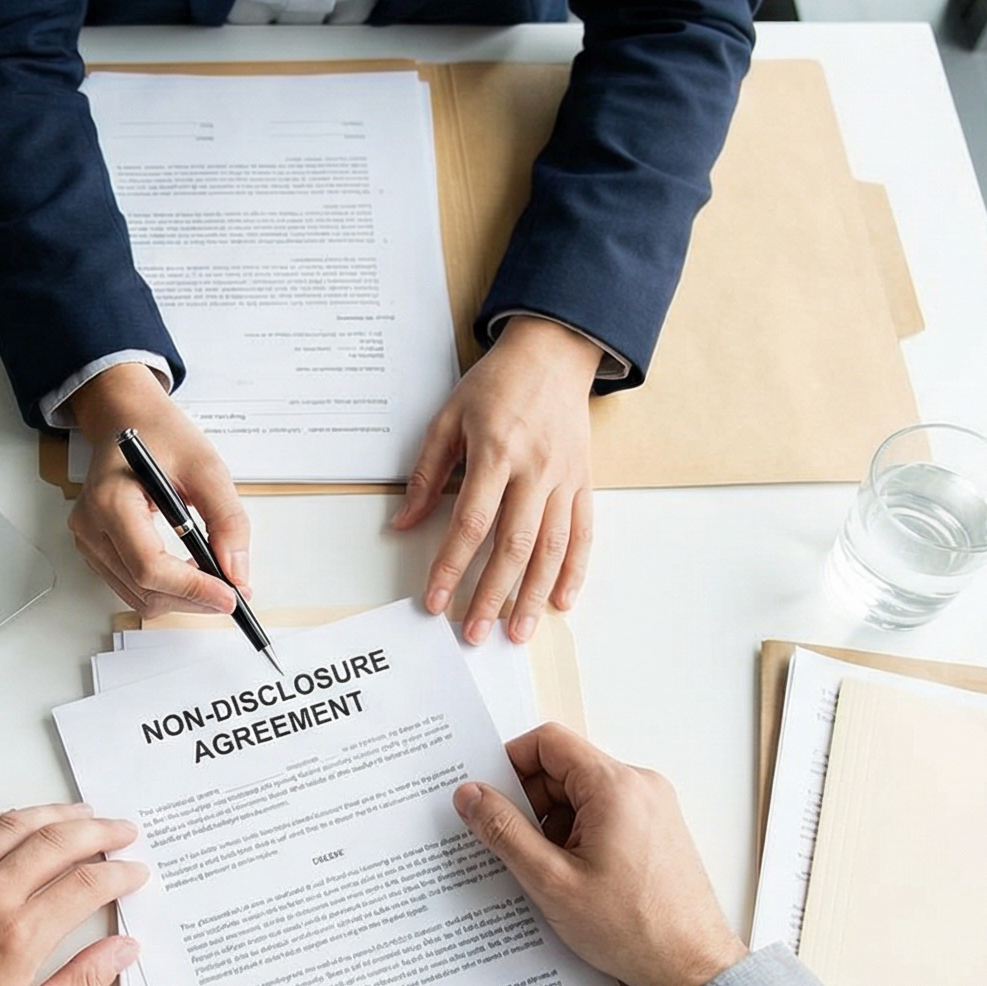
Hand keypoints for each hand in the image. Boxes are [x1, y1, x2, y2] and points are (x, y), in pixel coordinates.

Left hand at [0, 804, 145, 985]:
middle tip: (121, 831)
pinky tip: (14, 822)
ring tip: (79, 814)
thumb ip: (81, 985)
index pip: (84, 886)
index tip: (134, 873)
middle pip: (53, 842)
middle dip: (96, 832)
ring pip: (9, 827)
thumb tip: (122, 951)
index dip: (118, 875)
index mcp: (16, 938)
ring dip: (51, 814)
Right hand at [67, 363, 252, 618]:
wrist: (127, 420)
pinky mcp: (94, 550)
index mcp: (111, 500)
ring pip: (138, 597)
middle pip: (144, 589)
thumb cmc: (160, 435)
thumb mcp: (206, 467)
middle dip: (193, 598)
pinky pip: (130, 587)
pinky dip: (165, 590)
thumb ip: (226, 519)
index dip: (192, 588)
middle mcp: (90, 526)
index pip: (149, 565)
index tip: (230, 594)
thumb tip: (236, 571)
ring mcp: (88, 541)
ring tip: (215, 582)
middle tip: (233, 591)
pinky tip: (190, 575)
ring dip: (181, 599)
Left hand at [395, 316, 599, 644]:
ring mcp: (564, 478)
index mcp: (497, 452)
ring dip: (533, 595)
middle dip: (493, 594)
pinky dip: (574, 570)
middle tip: (474, 633)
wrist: (553, 352)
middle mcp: (536, 469)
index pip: (472, 522)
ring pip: (551, 547)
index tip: (436, 599)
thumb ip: (426, 474)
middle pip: (514, 544)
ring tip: (517, 632)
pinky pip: (582, 532)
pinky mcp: (584, 481)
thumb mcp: (449, 418)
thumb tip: (403, 522)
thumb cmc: (497, 384)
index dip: (452, 565)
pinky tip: (561, 601)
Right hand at [451, 724, 742, 985]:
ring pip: (583, 795)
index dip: (510, 764)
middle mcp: (640, 786)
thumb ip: (504, 831)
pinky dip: (580, 836)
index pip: (549, 742)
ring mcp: (653, 807)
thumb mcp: (551, 881)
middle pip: (565, 769)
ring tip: (550, 873)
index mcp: (615, 786)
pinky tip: (573, 877)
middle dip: (531, 803)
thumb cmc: (631, 929)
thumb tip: (470, 795)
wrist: (691, 967)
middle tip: (514, 848)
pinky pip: (605, 814)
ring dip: (555, 824)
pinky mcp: (657, 828)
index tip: (489, 798)